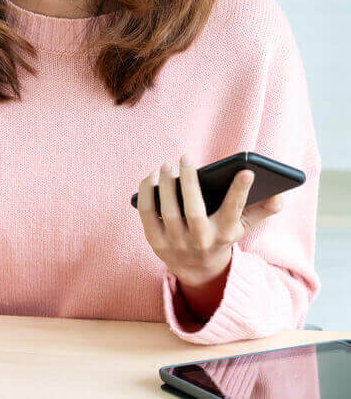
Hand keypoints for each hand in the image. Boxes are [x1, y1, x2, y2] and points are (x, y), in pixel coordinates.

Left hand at [136, 153, 284, 287]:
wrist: (197, 269)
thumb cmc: (220, 237)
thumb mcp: (242, 227)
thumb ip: (261, 210)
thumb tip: (280, 196)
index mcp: (224, 234)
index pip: (234, 211)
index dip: (241, 192)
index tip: (247, 171)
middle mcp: (200, 240)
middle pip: (193, 211)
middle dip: (190, 182)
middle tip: (186, 156)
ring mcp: (175, 242)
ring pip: (168, 211)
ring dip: (166, 185)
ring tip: (167, 165)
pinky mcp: (155, 240)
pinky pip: (147, 212)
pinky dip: (147, 193)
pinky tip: (151, 177)